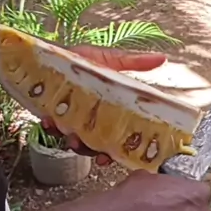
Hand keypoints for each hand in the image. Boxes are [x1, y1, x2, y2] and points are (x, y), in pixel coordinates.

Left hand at [41, 45, 165, 164]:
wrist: (48, 53)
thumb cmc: (80, 58)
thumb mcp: (108, 59)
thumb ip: (133, 63)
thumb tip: (162, 58)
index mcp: (107, 109)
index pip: (116, 136)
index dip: (116, 151)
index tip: (112, 156)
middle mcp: (90, 119)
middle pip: (95, 145)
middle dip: (91, 150)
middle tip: (90, 148)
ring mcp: (70, 119)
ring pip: (74, 141)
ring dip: (73, 142)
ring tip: (71, 136)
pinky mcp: (52, 115)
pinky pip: (51, 128)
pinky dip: (51, 126)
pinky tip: (50, 121)